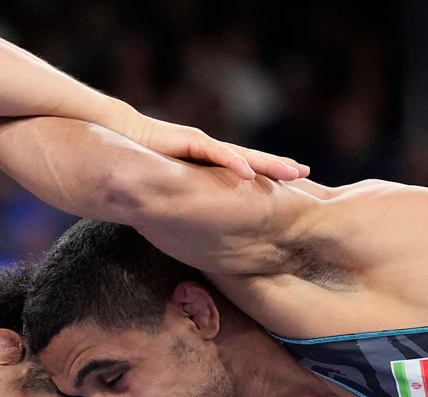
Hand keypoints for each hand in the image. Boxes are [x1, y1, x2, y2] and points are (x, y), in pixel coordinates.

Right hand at [122, 114, 307, 181]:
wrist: (121, 138)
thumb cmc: (145, 164)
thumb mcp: (176, 187)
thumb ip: (192, 199)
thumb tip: (201, 226)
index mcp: (211, 166)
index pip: (248, 173)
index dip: (271, 179)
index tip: (295, 187)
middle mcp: (212, 154)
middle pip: (254, 161)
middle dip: (281, 168)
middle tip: (307, 174)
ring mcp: (203, 146)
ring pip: (243, 156)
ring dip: (268, 164)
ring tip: (292, 172)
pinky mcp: (189, 142)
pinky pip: (216, 154)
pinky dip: (234, 163)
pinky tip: (249, 173)